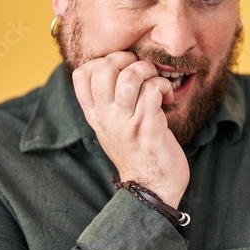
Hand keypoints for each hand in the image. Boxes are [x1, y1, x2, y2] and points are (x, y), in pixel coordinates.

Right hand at [72, 51, 189, 206]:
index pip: (82, 73)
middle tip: (142, 71)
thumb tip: (115, 68)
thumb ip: (107, 104)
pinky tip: (167, 96)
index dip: (103, 60)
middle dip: (128, 59)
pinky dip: (163, 86)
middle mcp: (106, 118)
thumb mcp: (111, 129)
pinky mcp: (148, 128)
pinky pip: (152, 91)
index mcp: (95, 115)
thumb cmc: (137, 154)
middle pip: (104, 68)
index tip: (122, 69)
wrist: (151, 190)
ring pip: (130, 77)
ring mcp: (125, 123)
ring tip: (155, 82)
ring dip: (148, 71)